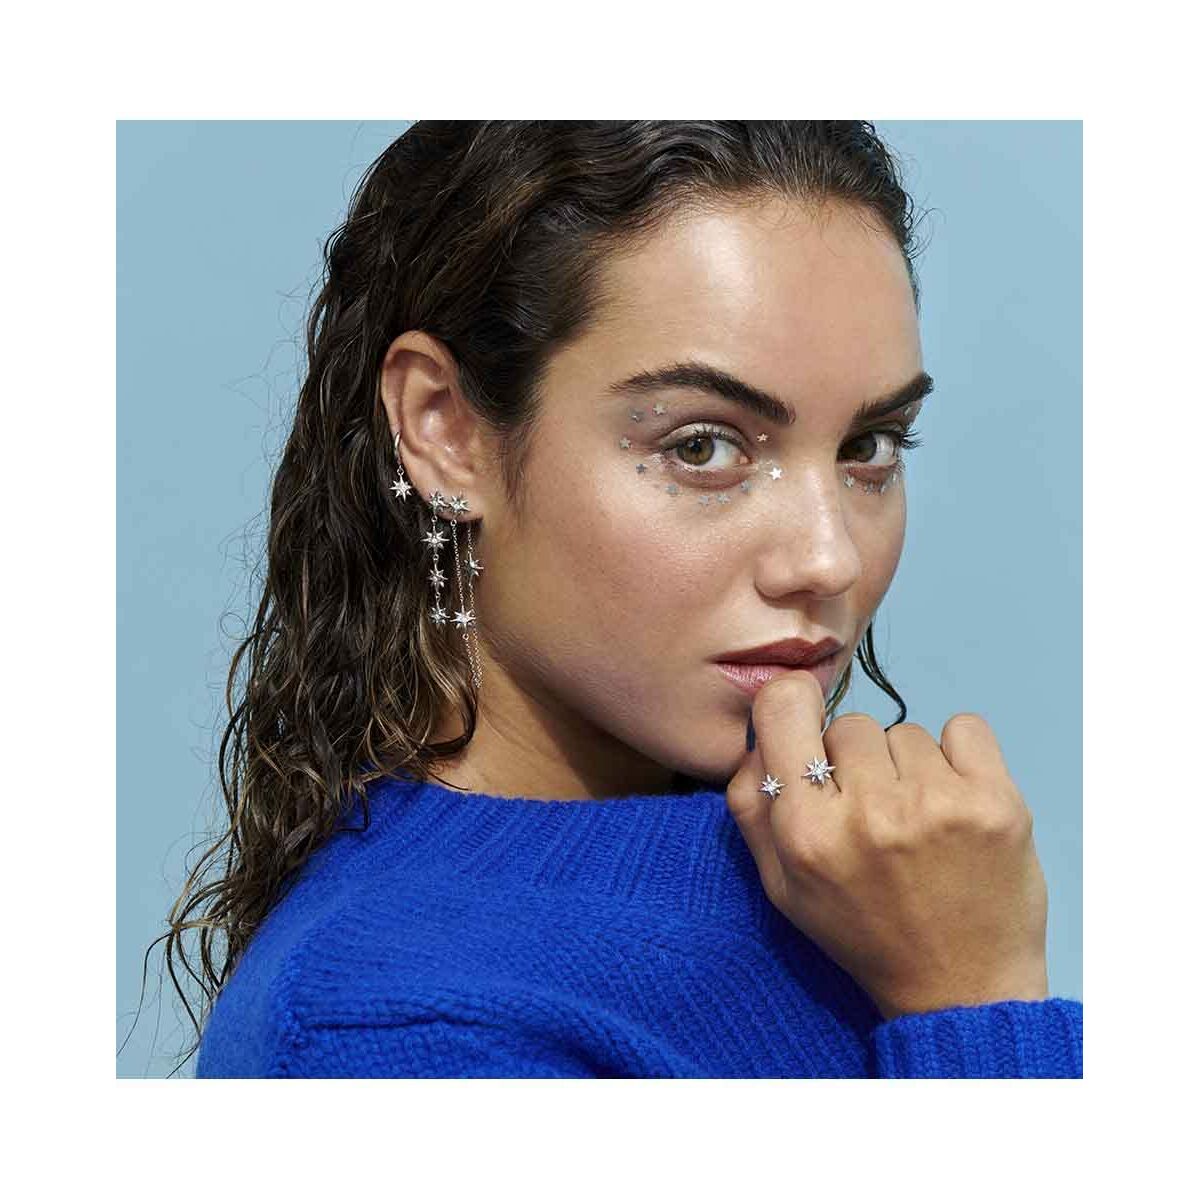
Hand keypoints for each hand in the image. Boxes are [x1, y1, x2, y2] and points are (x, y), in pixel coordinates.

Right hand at [726, 671, 1049, 1019]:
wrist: (960, 990)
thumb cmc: (864, 933)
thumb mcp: (781, 886)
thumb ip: (752, 805)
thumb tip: (759, 734)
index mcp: (806, 833)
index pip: (783, 708)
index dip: (795, 705)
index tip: (809, 721)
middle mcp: (869, 814)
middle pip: (851, 724)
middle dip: (858, 759)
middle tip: (874, 812)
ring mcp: (936, 805)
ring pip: (907, 730)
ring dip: (910, 766)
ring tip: (919, 822)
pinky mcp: (996, 802)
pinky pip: (965, 727)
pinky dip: (961, 756)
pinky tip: (956, 802)